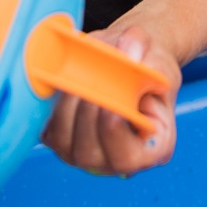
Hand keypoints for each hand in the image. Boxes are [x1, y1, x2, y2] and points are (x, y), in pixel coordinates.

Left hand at [41, 23, 180, 176]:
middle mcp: (121, 158)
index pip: (129, 158)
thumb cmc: (148, 64)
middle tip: (88, 80)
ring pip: (66, 146)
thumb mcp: (156, 51)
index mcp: (155, 146)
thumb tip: (128, 53)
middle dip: (85, 116)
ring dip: (66, 110)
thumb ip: (142, 48)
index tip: (109, 104)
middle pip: (92, 154)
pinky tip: (65, 84)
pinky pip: (50, 135)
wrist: (131, 61)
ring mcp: (92, 154)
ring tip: (76, 78)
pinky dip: (53, 110)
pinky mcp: (68, 142)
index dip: (113, 133)